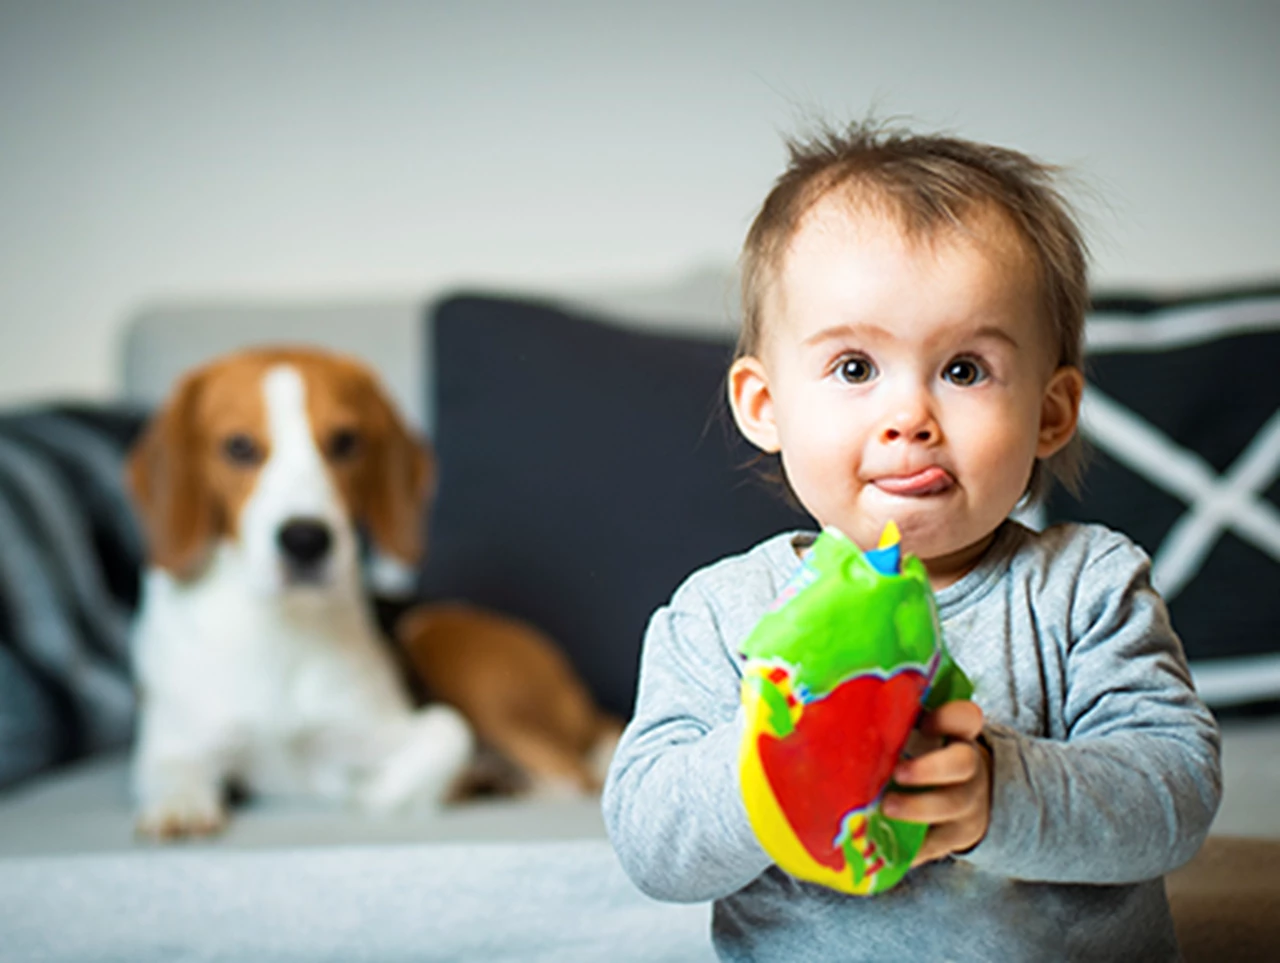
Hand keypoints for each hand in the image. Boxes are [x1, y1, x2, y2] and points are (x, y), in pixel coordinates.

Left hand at [881, 699, 991, 866]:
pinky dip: (911, 848)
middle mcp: (968, 767)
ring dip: (917, 808)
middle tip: (897, 773)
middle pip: (962, 764)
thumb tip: (833, 710)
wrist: (966, 797)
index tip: (926, 723)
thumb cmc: (927, 756)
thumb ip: (895, 723)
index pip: (966, 718)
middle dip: (930, 769)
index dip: (949, 718)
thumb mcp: (921, 735)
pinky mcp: (955, 836)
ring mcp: (966, 803)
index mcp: (957, 735)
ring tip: (886, 808)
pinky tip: (885, 847)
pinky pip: (937, 845)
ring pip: (951, 805)